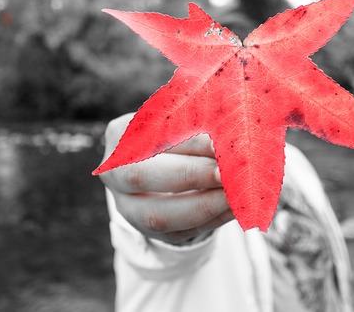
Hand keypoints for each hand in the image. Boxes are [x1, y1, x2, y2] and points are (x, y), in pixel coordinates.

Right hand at [99, 113, 234, 244]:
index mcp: (120, 135)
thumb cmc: (181, 134)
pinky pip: (181, 232)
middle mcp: (115, 174)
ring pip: (159, 215)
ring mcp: (129, 208)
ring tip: (238, 194)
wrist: (168, 165)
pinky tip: (237, 208)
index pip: (151, 136)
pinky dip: (213, 220)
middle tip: (227, 171)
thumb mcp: (186, 121)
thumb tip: (231, 135)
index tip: (222, 142)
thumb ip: (201, 122)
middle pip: (141, 175)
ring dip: (205, 205)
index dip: (187, 141)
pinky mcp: (152, 232)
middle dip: (189, 174)